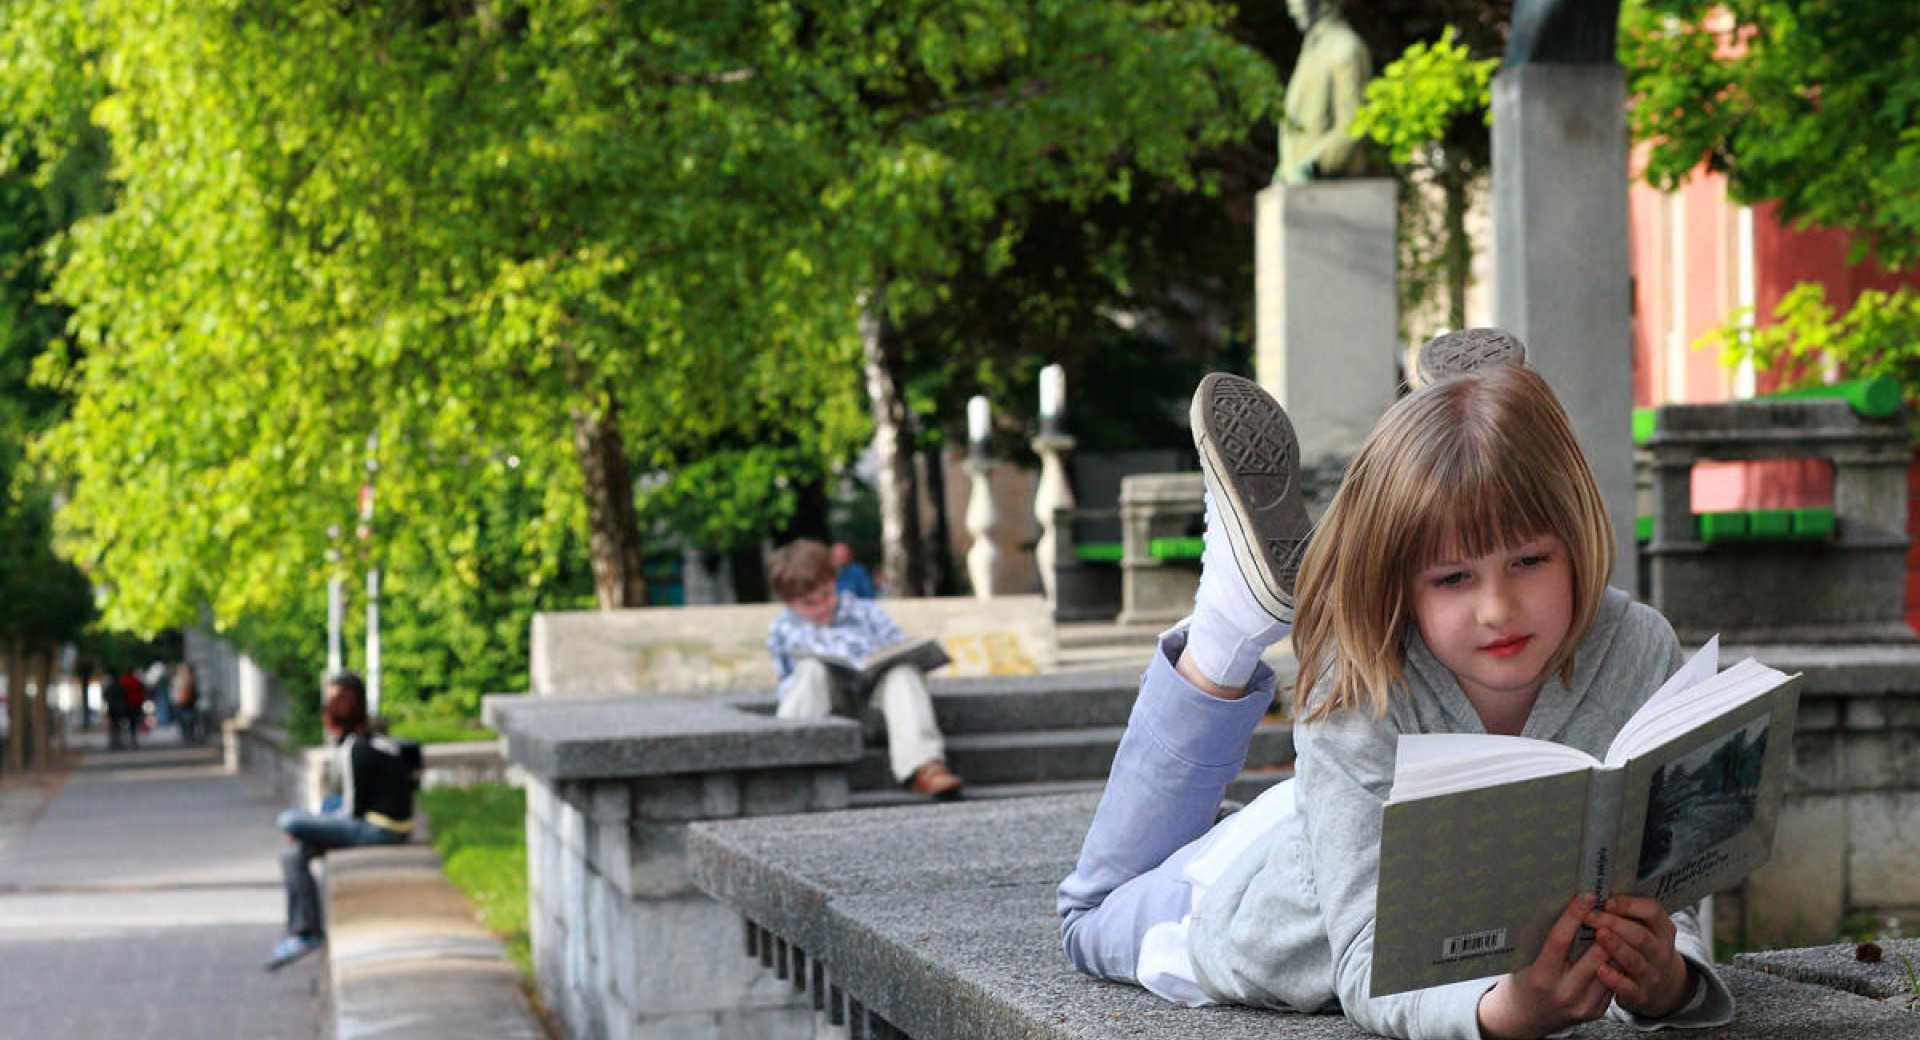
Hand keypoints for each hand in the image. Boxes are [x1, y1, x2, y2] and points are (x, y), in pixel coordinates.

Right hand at [1476, 894, 1612, 1038]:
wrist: (1525, 1018)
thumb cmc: (1521, 982)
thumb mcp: (1523, 961)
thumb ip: (1542, 942)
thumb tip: (1562, 907)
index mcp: (1540, 977)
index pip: (1560, 940)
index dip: (1574, 916)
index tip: (1585, 896)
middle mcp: (1563, 993)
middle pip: (1594, 954)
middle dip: (1605, 927)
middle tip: (1611, 906)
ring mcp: (1582, 1005)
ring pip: (1609, 968)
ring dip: (1616, 944)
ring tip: (1619, 923)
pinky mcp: (1595, 1011)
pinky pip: (1612, 982)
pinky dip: (1616, 963)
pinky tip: (1618, 947)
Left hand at [1590, 894, 1692, 1016]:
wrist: (1663, 988)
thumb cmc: (1642, 949)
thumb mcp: (1645, 930)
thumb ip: (1627, 916)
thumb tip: (1592, 894)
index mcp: (1663, 930)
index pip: (1653, 912)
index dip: (1630, 905)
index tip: (1607, 901)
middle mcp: (1661, 953)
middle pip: (1641, 936)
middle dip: (1615, 924)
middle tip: (1591, 916)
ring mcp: (1653, 975)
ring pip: (1635, 961)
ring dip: (1616, 947)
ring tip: (1598, 935)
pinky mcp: (1641, 996)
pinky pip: (1628, 988)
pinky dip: (1614, 979)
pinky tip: (1600, 970)